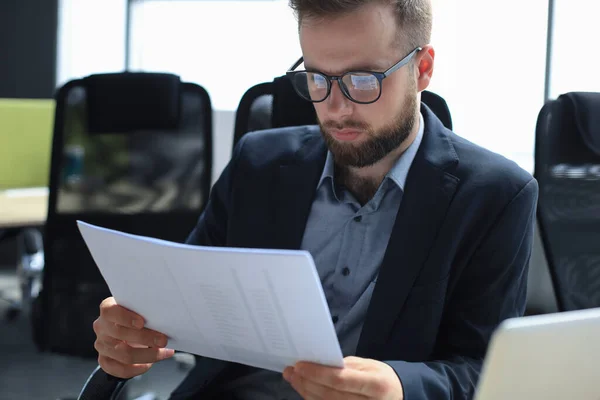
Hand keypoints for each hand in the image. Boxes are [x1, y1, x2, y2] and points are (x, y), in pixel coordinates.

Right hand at [93, 297, 174, 378]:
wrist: (125, 326)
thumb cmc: (136, 314)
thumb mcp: (138, 307)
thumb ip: (145, 310)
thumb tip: (164, 318)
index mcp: (107, 308)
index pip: (110, 312)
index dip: (125, 318)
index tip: (142, 322)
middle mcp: (102, 327)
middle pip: (120, 334)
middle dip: (145, 338)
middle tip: (163, 340)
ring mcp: (101, 345)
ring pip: (123, 354)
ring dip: (147, 355)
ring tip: (163, 352)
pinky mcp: (105, 360)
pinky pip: (119, 369)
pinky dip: (137, 369)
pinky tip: (149, 364)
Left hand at [283, 356, 403, 399]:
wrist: (399, 398)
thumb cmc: (382, 379)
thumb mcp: (369, 366)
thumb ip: (345, 367)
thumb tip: (318, 364)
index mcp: (375, 385)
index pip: (339, 380)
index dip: (316, 373)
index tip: (299, 364)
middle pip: (328, 395)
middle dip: (306, 382)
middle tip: (291, 371)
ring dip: (305, 392)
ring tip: (294, 378)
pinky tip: (305, 390)